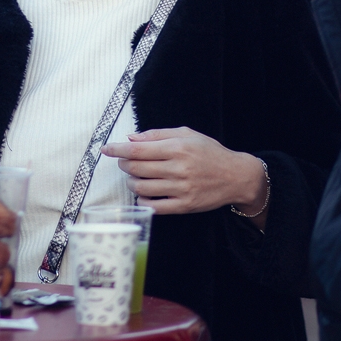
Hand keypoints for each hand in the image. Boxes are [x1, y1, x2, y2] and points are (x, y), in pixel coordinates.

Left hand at [100, 127, 266, 215]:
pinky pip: (153, 206)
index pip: (138, 149)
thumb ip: (158, 135)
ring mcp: (181, 189)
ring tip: (134, 176)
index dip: (117, 149)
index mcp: (177, 148)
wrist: (235, 176)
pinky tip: (143, 193)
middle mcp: (178, 168)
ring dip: (131, 182)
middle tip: (124, 161)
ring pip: (142, 188)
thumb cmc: (209, 152)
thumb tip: (131, 138)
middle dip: (124, 164)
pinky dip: (142, 199)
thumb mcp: (187, 134)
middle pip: (137, 168)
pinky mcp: (184, 206)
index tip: (105, 148)